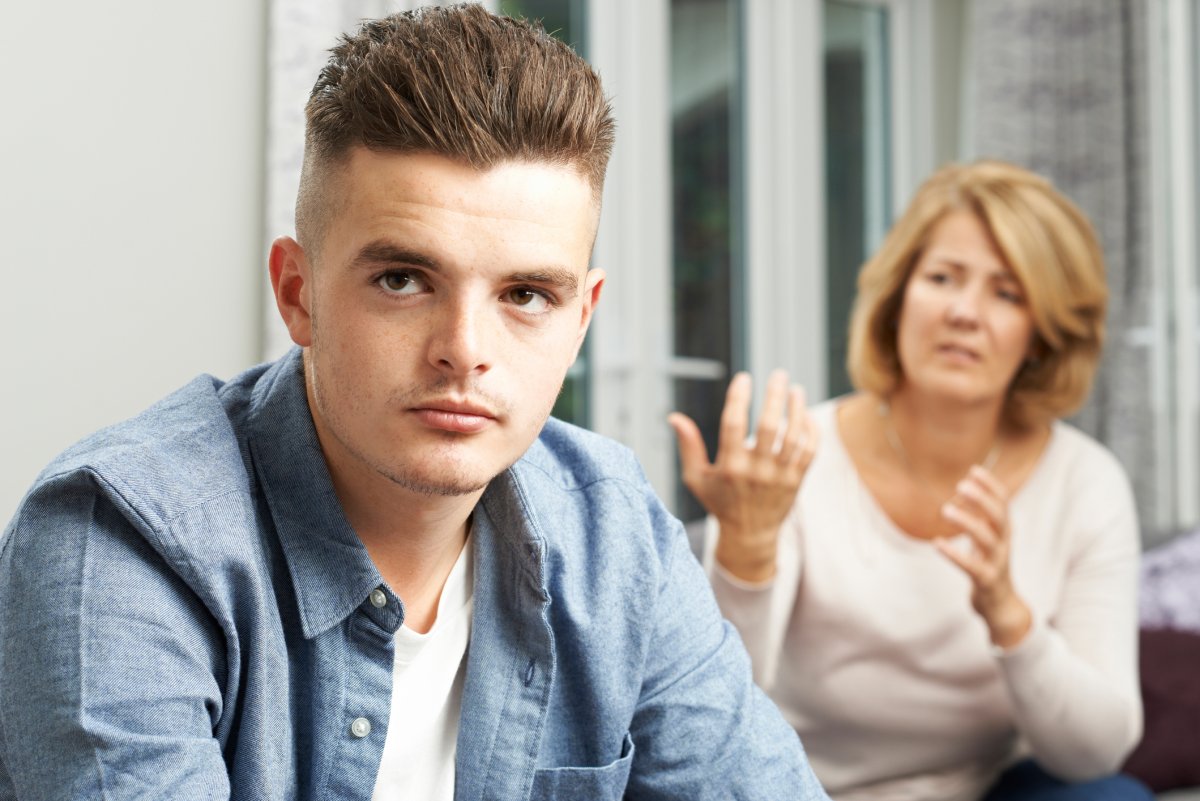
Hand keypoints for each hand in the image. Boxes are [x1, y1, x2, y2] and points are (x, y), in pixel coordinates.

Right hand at [668, 369, 817, 582]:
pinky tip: (805, 414)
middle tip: (778, 374)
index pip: (733, 425)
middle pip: (769, 427)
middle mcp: (756, 471)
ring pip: (794, 437)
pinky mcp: (797, 481)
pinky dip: (810, 431)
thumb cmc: (720, 502)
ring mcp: (779, 476)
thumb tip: (674, 417)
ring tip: (796, 390)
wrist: (750, 535)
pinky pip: (809, 451)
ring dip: (797, 410)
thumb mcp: (697, 478)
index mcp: (730, 467)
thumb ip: (688, 446)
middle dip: (774, 396)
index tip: (743, 378)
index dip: (738, 397)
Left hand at [936, 465, 1031, 647]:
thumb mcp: (985, 538)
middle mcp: (1004, 544)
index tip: (974, 470)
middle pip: (999, 517)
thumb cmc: (989, 565)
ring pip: (986, 539)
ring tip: (945, 509)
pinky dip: (954, 554)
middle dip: (982, 499)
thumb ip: (976, 517)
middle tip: (961, 485)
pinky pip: (971, 566)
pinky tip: (937, 544)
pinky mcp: (987, 580)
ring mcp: (997, 562)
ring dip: (967, 522)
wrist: (1001, 605)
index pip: (1003, 503)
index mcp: (1004, 532)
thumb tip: (961, 492)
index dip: (991, 486)